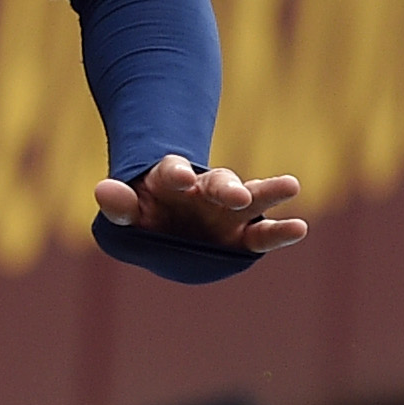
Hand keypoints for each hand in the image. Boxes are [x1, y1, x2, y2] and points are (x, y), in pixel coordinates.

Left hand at [94, 154, 306, 257]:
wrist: (170, 219)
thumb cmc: (148, 210)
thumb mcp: (128, 210)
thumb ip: (119, 205)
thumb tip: (104, 191)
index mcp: (172, 179)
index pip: (172, 171)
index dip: (176, 174)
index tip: (181, 178)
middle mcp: (204, 189)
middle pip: (217, 181)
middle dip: (228, 187)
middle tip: (239, 194)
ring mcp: (228, 208)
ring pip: (249, 198)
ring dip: (267, 192)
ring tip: (291, 185)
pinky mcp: (243, 232)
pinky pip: (263, 233)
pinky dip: (280, 231)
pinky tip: (299, 228)